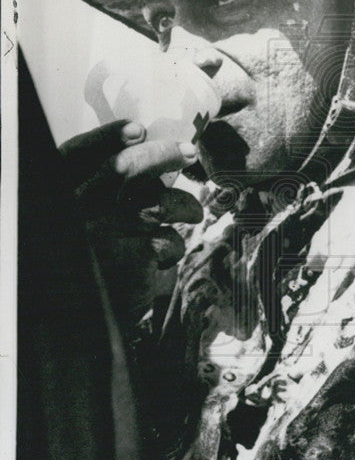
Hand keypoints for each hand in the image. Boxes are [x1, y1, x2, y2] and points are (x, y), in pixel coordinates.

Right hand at [60, 119, 203, 325]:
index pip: (74, 155)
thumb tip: (142, 157)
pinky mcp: (126, 259)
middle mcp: (74, 210)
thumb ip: (99, 196)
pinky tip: (166, 257)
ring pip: (154, 203)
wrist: (77, 331)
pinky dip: (172, 247)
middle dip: (160, 155)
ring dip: (182, 204)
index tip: (137, 128)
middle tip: (189, 153)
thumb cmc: (85, 272)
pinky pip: (164, 240)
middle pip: (121, 169)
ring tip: (193, 213)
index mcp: (57, 197)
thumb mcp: (81, 225)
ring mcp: (99, 232)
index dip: (105, 138)